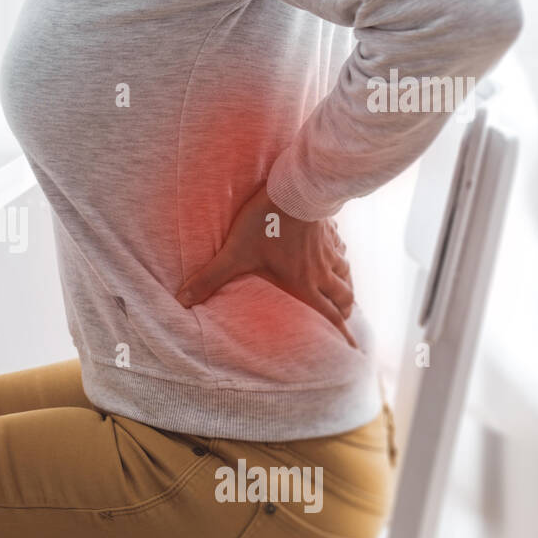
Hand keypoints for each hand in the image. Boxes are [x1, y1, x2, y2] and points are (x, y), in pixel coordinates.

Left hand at [175, 184, 357, 347]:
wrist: (296, 187)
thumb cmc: (267, 222)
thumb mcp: (235, 252)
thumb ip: (211, 278)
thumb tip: (183, 300)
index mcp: (302, 283)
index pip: (327, 316)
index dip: (342, 335)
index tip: (354, 351)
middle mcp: (320, 271)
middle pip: (342, 298)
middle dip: (344, 313)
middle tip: (344, 321)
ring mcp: (328, 250)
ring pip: (345, 274)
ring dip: (345, 287)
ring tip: (343, 295)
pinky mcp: (328, 231)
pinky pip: (341, 250)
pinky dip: (341, 259)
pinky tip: (336, 254)